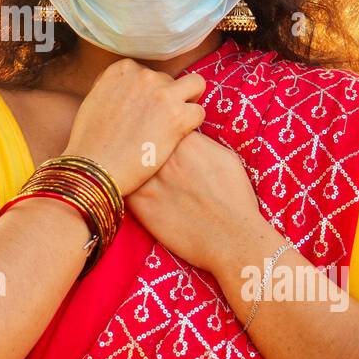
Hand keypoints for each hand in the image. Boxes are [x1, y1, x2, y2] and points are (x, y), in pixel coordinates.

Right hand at [61, 59, 206, 194]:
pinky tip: (178, 138)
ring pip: (195, 86)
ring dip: (188, 101)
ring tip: (177, 122)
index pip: (144, 71)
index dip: (144, 92)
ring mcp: (163, 94)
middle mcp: (143, 76)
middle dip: (164, 99)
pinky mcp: (177, 117)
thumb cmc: (89, 142)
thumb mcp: (93, 101)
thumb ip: (113, 89)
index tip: (138, 109)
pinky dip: (192, 125)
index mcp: (121, 70)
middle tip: (155, 123)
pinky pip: (199, 112)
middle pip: (167, 80)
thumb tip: (126, 94)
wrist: (93, 168)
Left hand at [127, 130, 263, 272]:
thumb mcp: (224, 156)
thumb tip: (185, 134)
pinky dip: (125, 184)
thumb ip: (198, 141)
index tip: (159, 138)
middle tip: (146, 154)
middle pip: (140, 138)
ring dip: (129, 163)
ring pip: (127, 161)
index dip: (158, 129)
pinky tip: (133, 188)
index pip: (159, 121)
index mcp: (184, 140)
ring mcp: (148, 179)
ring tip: (134, 169)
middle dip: (141, 145)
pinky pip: (123, 185)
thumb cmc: (234, 198)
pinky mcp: (139, 203)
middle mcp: (163, 156)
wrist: (232, 236)